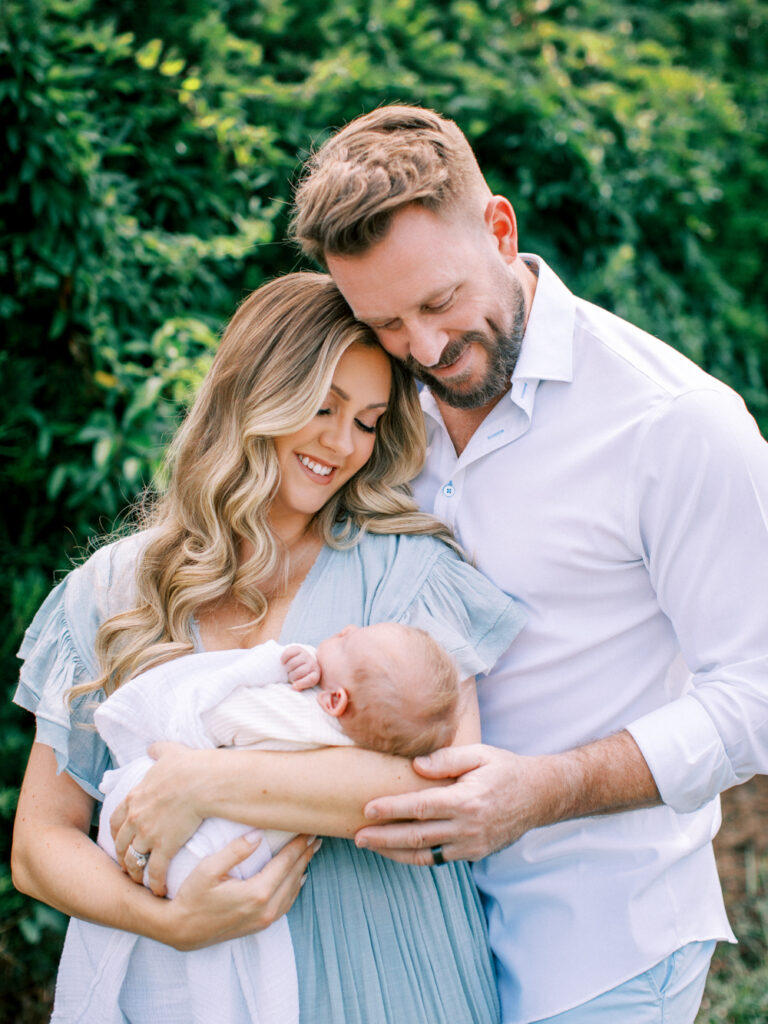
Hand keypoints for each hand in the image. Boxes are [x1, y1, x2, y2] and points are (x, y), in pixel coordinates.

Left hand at [111, 742, 205, 895]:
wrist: (202, 782)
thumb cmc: (189, 766)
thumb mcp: (169, 753)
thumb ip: (158, 750)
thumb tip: (153, 747)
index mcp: (135, 797)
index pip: (116, 820)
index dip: (117, 833)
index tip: (121, 841)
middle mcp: (136, 818)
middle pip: (121, 844)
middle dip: (122, 857)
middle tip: (127, 866)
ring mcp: (148, 834)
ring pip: (133, 861)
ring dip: (135, 873)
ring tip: (140, 882)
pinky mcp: (164, 846)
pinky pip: (154, 871)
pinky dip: (155, 883)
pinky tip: (159, 891)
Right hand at [164, 831, 321, 950]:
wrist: (181, 930)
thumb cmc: (191, 896)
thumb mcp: (208, 869)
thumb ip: (235, 851)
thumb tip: (259, 834)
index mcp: (257, 893)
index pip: (286, 861)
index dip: (299, 843)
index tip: (308, 827)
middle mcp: (266, 909)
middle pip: (294, 875)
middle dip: (305, 853)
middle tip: (316, 835)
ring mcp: (265, 920)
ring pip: (293, 890)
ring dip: (302, 868)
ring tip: (310, 851)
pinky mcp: (260, 925)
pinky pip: (286, 903)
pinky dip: (295, 887)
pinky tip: (299, 877)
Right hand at [281, 645, 320, 689]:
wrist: (308, 657)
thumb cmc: (305, 673)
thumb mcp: (305, 680)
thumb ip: (301, 686)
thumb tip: (294, 688)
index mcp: (316, 674)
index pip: (311, 679)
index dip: (301, 683)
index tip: (293, 686)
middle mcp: (312, 663)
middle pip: (298, 672)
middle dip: (291, 676)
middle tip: (291, 675)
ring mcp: (306, 655)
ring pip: (292, 664)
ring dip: (287, 668)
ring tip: (288, 669)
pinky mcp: (299, 648)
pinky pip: (287, 654)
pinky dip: (283, 659)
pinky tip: (284, 662)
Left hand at [354, 744, 562, 864]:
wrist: (539, 796)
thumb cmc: (505, 769)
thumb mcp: (480, 754)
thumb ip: (447, 759)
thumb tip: (415, 766)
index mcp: (467, 800)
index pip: (421, 807)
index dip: (392, 809)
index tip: (367, 809)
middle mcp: (468, 827)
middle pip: (417, 835)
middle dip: (384, 837)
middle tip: (357, 835)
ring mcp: (472, 845)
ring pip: (425, 853)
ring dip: (394, 851)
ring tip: (369, 845)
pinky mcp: (474, 854)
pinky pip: (439, 859)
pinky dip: (415, 856)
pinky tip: (397, 850)